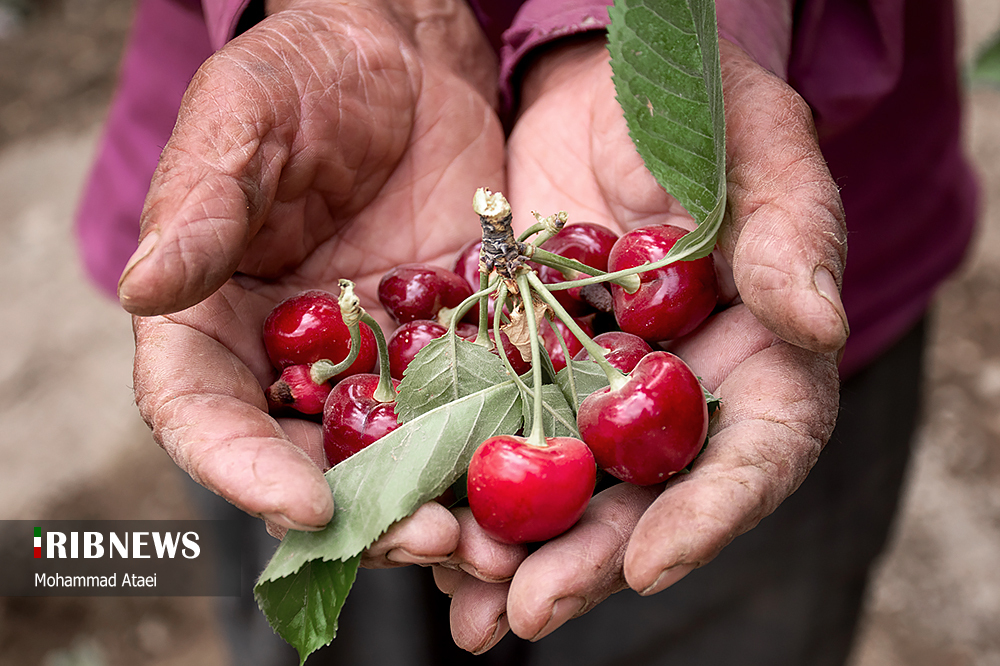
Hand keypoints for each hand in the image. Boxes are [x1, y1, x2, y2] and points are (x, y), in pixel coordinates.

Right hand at [119, 0, 504, 536]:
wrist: (407, 57)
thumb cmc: (305, 72)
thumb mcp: (246, 118)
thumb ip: (202, 202)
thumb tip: (146, 285)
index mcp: (215, 320)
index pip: (203, 413)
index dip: (242, 470)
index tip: (305, 506)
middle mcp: (291, 361)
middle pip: (309, 464)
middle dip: (367, 515)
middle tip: (428, 541)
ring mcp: (378, 362)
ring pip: (399, 457)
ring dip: (444, 505)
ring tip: (496, 542)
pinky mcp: (451, 346)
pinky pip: (475, 408)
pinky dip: (504, 449)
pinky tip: (548, 477)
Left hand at [431, 36, 845, 651]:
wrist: (604, 89)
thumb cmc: (704, 113)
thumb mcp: (758, 152)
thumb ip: (791, 233)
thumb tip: (818, 322)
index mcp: (758, 361)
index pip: (750, 457)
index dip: (706, 516)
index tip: (652, 561)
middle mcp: (675, 398)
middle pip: (643, 500)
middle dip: (586, 560)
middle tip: (526, 610)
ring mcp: (591, 390)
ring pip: (561, 488)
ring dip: (511, 550)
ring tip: (462, 602)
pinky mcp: (519, 367)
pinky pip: (489, 432)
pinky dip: (456, 481)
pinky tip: (414, 522)